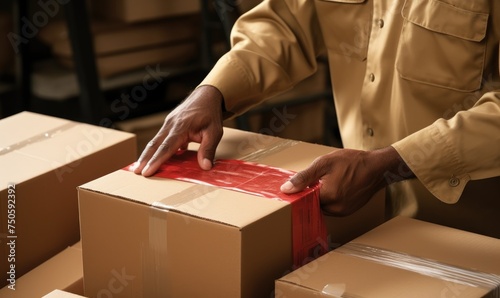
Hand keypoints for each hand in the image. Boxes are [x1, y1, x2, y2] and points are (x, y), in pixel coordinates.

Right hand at [132, 85, 224, 175]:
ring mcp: (168, 123)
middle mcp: (171, 125)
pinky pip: (160, 137)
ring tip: (139, 167)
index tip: (147, 172)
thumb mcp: (214, 132)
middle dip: (144, 159)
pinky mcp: (169, 124)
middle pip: (155, 144)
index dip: (156, 161)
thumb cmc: (210, 114)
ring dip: (147, 154)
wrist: (207, 95)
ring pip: (155, 141)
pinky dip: (155, 148)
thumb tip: (205, 167)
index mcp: (181, 127)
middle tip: (136, 172)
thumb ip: (208, 149)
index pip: (166, 147)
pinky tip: (153, 158)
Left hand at [280, 146, 412, 215]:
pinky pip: (332, 207)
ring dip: (320, 196)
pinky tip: (335, 186)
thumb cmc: (352, 162)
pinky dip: (330, 199)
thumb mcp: (324, 163)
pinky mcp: (348, 211)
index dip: (299, 192)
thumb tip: (286, 189)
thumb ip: (303, 177)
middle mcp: (335, 209)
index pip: (303, 201)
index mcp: (328, 196)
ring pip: (322, 206)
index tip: (298, 186)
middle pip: (312, 204)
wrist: (378, 167)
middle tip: (316, 180)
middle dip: (311, 194)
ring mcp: (343, 212)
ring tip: (327, 181)